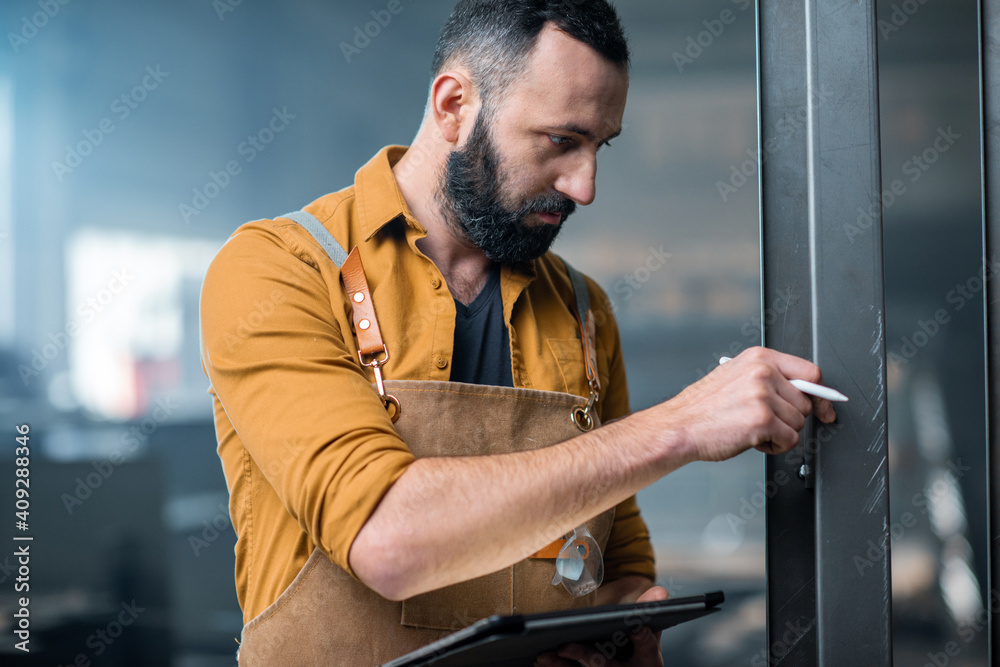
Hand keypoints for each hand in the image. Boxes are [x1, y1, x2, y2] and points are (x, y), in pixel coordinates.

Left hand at [534, 586, 667, 666]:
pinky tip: (538, 660)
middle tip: (565, 646)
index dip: (644, 640)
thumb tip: (661, 592)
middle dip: (586, 657)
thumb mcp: (643, 620)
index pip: (648, 649)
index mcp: (648, 658)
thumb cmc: (634, 634)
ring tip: (544, 655)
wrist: (628, 650)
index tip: (637, 627)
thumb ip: (647, 606)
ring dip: (563, 666)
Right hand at [655, 347, 836, 462]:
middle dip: (789, 418)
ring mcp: (763, 396)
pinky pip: (790, 440)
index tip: (824, 408)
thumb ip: (771, 378)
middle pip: (806, 402)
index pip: (810, 372)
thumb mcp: (737, 377)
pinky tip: (754, 440)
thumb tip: (809, 392)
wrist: (680, 426)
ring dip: (780, 433)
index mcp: (760, 357)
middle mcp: (763, 372)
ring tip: (753, 429)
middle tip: (763, 420)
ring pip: (798, 423)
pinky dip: (775, 446)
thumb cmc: (705, 407)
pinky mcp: (763, 421)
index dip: (820, 394)